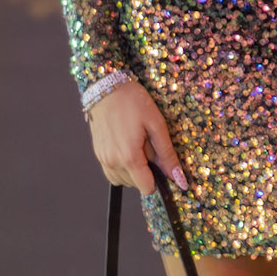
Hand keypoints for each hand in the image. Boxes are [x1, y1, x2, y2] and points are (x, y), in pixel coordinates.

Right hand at [87, 79, 186, 195]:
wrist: (105, 88)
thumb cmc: (132, 102)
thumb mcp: (156, 124)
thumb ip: (167, 154)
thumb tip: (179, 178)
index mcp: (129, 157)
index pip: (147, 188)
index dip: (158, 180)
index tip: (161, 165)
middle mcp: (113, 162)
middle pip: (136, 184)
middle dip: (146, 171)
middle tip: (148, 146)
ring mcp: (103, 159)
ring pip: (123, 180)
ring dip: (133, 170)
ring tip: (137, 145)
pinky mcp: (98, 154)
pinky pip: (112, 172)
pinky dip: (122, 166)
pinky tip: (127, 147)